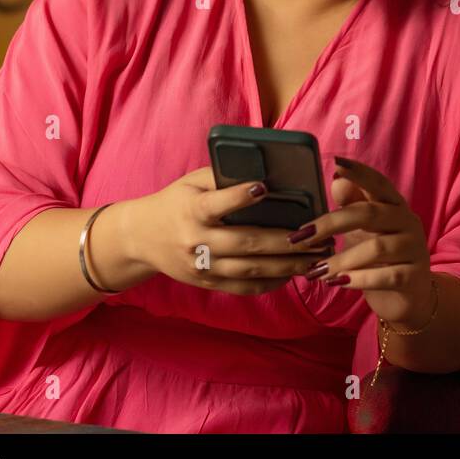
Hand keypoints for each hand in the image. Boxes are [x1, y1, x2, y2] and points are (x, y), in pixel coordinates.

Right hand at [124, 167, 323, 294]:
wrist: (140, 238)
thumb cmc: (176, 201)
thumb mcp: (192, 182)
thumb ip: (224, 177)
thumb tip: (268, 172)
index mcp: (191, 210)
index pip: (215, 205)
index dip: (238, 197)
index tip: (264, 188)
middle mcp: (196, 241)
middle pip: (246, 243)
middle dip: (286, 241)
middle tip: (319, 236)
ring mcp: (202, 267)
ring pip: (250, 270)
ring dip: (288, 265)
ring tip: (316, 257)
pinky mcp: (207, 283)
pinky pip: (244, 287)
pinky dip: (271, 282)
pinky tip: (294, 272)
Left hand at [289, 157, 434, 328]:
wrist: (408, 297)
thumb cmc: (381, 259)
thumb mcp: (364, 231)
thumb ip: (352, 205)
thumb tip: (337, 180)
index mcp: (395, 206)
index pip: (378, 183)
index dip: (359, 172)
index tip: (335, 163)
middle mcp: (408, 222)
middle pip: (370, 213)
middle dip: (331, 223)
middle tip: (301, 236)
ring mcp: (415, 249)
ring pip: (376, 248)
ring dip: (341, 260)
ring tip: (316, 271)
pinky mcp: (414, 276)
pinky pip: (385, 276)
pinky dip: (358, 280)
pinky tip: (339, 283)